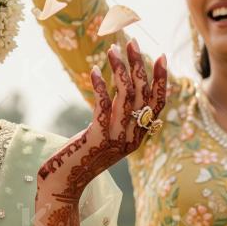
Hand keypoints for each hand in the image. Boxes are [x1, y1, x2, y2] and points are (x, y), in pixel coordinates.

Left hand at [31, 40, 166, 225]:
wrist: (65, 183)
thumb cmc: (82, 158)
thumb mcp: (107, 139)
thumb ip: (118, 121)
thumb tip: (122, 95)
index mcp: (139, 136)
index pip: (159, 103)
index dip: (161, 79)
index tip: (160, 55)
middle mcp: (133, 136)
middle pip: (143, 93)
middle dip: (139, 64)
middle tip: (131, 42)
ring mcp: (117, 137)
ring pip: (125, 95)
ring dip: (120, 69)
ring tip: (112, 49)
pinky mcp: (98, 136)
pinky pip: (103, 104)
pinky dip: (99, 85)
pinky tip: (93, 71)